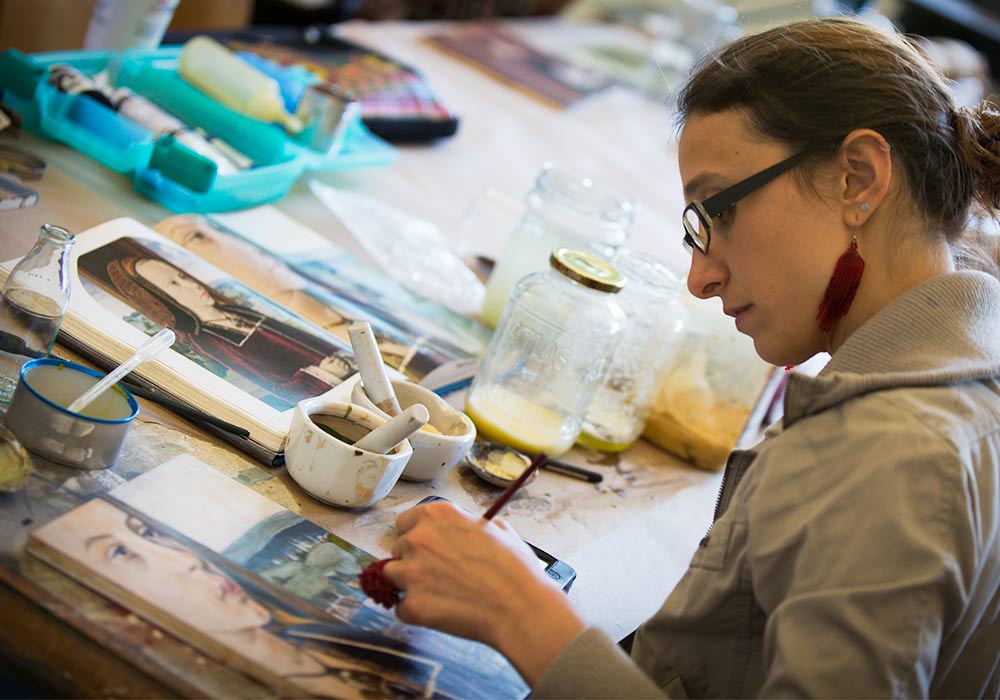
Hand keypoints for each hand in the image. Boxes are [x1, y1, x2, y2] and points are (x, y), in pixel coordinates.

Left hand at [384, 500, 585, 685]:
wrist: (520, 608)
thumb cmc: (514, 570)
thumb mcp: (498, 529)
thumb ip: (469, 525)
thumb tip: (465, 530)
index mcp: (438, 515)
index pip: (405, 522)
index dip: (417, 535)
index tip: (427, 547)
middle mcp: (418, 538)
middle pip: (398, 549)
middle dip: (414, 561)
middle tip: (440, 574)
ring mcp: (411, 572)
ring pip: (392, 576)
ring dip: (409, 585)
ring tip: (439, 594)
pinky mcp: (411, 605)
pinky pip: (401, 608)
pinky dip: (416, 612)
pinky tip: (441, 612)